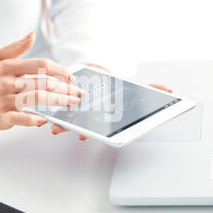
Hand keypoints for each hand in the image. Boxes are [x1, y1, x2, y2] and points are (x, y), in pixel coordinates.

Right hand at [0, 32, 84, 130]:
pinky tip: (44, 119)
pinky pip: (19, 118)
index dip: (59, 70)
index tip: (71, 77)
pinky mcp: (0, 117)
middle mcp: (7, 82)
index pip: (40, 65)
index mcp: (8, 67)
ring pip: (35, 99)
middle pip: (42, 83)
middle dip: (65, 89)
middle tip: (79, 94)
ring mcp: (3, 100)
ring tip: (71, 104)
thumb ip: (15, 48)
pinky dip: (33, 119)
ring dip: (57, 102)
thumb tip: (32, 35)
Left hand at [51, 64, 172, 140]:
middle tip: (56, 130)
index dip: (86, 131)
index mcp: (104, 115)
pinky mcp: (68, 100)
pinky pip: (59, 107)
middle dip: (67, 128)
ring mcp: (79, 110)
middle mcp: (91, 116)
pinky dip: (51, 110)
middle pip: (77, 123)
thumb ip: (151, 88)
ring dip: (57, 122)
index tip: (79, 136)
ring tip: (48, 124)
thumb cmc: (117, 86)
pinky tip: (42, 112)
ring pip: (67, 118)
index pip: (95, 126)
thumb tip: (169, 90)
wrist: (102, 77)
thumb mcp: (135, 87)